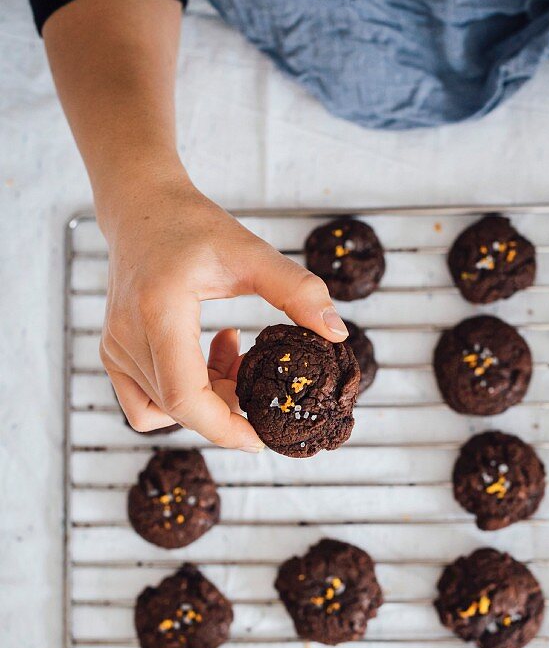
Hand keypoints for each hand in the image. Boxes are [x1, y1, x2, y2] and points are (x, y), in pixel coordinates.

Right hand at [99, 175, 347, 445]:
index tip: (259, 439)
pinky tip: (204, 361)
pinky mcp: (112, 354)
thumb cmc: (194, 226)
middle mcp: (126, 336)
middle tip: (257, 377)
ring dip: (208, 398)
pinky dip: (180, 398)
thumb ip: (298, 291)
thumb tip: (337, 333)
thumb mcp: (252, 253)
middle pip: (180, 408)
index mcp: (158, 311)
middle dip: (227, 408)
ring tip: (233, 354)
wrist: (142, 208)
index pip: (184, 397)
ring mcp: (114, 348)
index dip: (223, 429)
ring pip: (165, 409)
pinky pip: (146, 404)